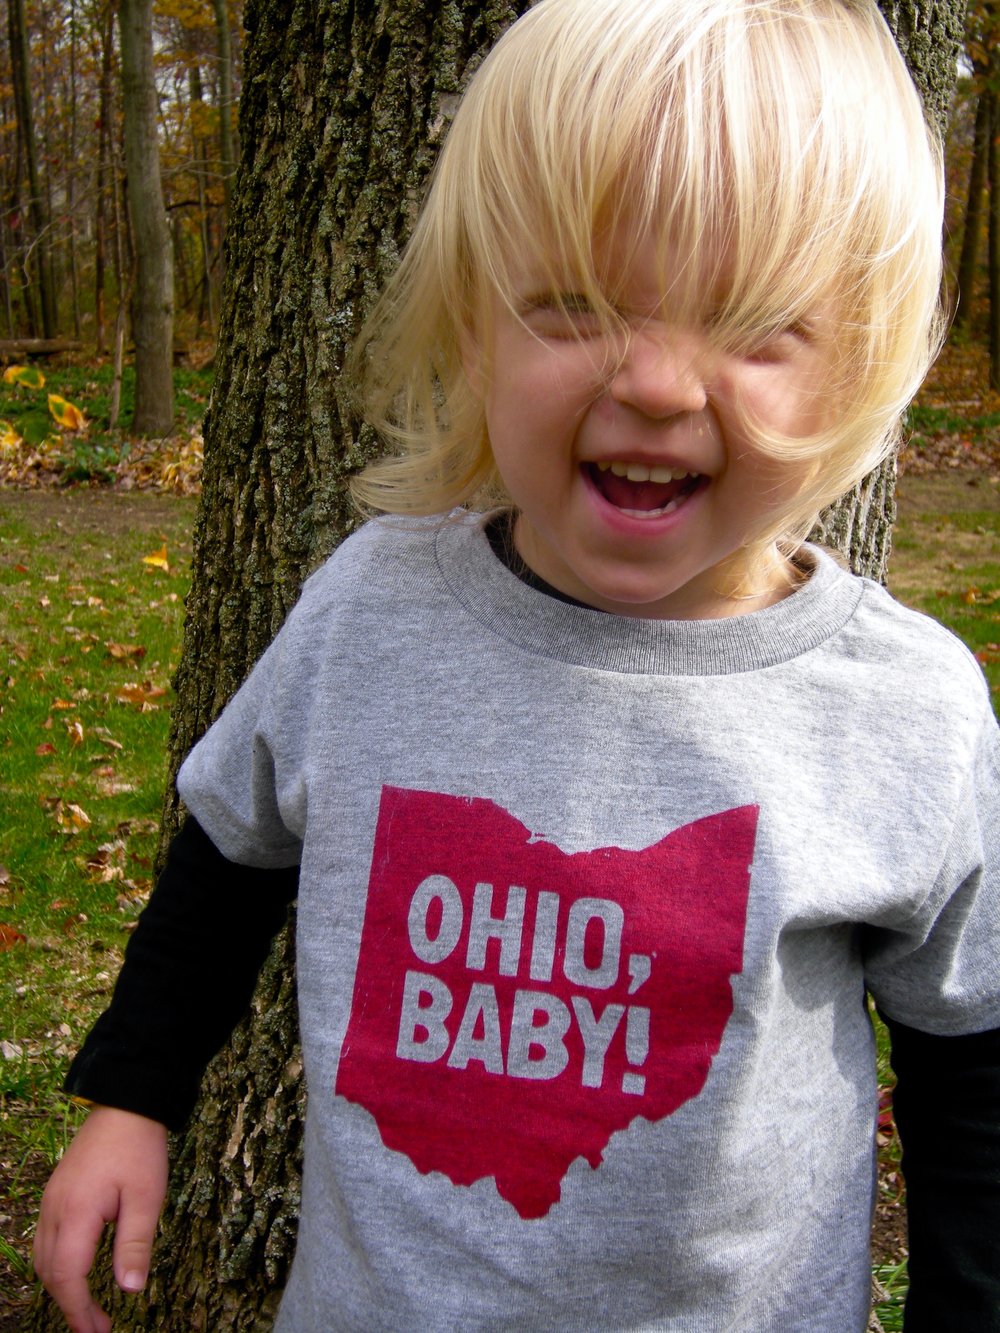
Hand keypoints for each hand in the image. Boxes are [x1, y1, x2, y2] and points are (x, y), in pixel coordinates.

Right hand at [33, 1105, 168, 1332]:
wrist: (126, 1104)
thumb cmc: (139, 1148)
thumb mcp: (147, 1197)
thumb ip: (135, 1244)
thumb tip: (129, 1289)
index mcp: (76, 1212)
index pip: (67, 1276)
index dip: (79, 1310)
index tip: (97, 1332)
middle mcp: (55, 1209)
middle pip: (50, 1272)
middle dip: (70, 1306)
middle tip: (97, 1328)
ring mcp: (51, 1200)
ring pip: (44, 1258)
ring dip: (62, 1287)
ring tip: (88, 1309)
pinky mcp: (56, 1194)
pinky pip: (46, 1240)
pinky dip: (58, 1265)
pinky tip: (78, 1273)